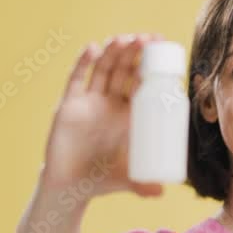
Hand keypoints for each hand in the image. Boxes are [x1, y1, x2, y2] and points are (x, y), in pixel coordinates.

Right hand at [40, 33, 163, 198]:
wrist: (69, 187)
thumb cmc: (101, 180)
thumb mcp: (126, 181)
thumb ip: (142, 187)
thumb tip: (162, 193)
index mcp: (129, 116)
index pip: (143, 85)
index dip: (152, 68)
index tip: (164, 51)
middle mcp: (110, 103)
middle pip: (125, 71)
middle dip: (135, 54)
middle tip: (148, 39)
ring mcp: (89, 101)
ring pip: (103, 70)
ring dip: (114, 52)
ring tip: (125, 39)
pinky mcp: (69, 105)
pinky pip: (76, 79)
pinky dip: (83, 63)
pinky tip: (92, 48)